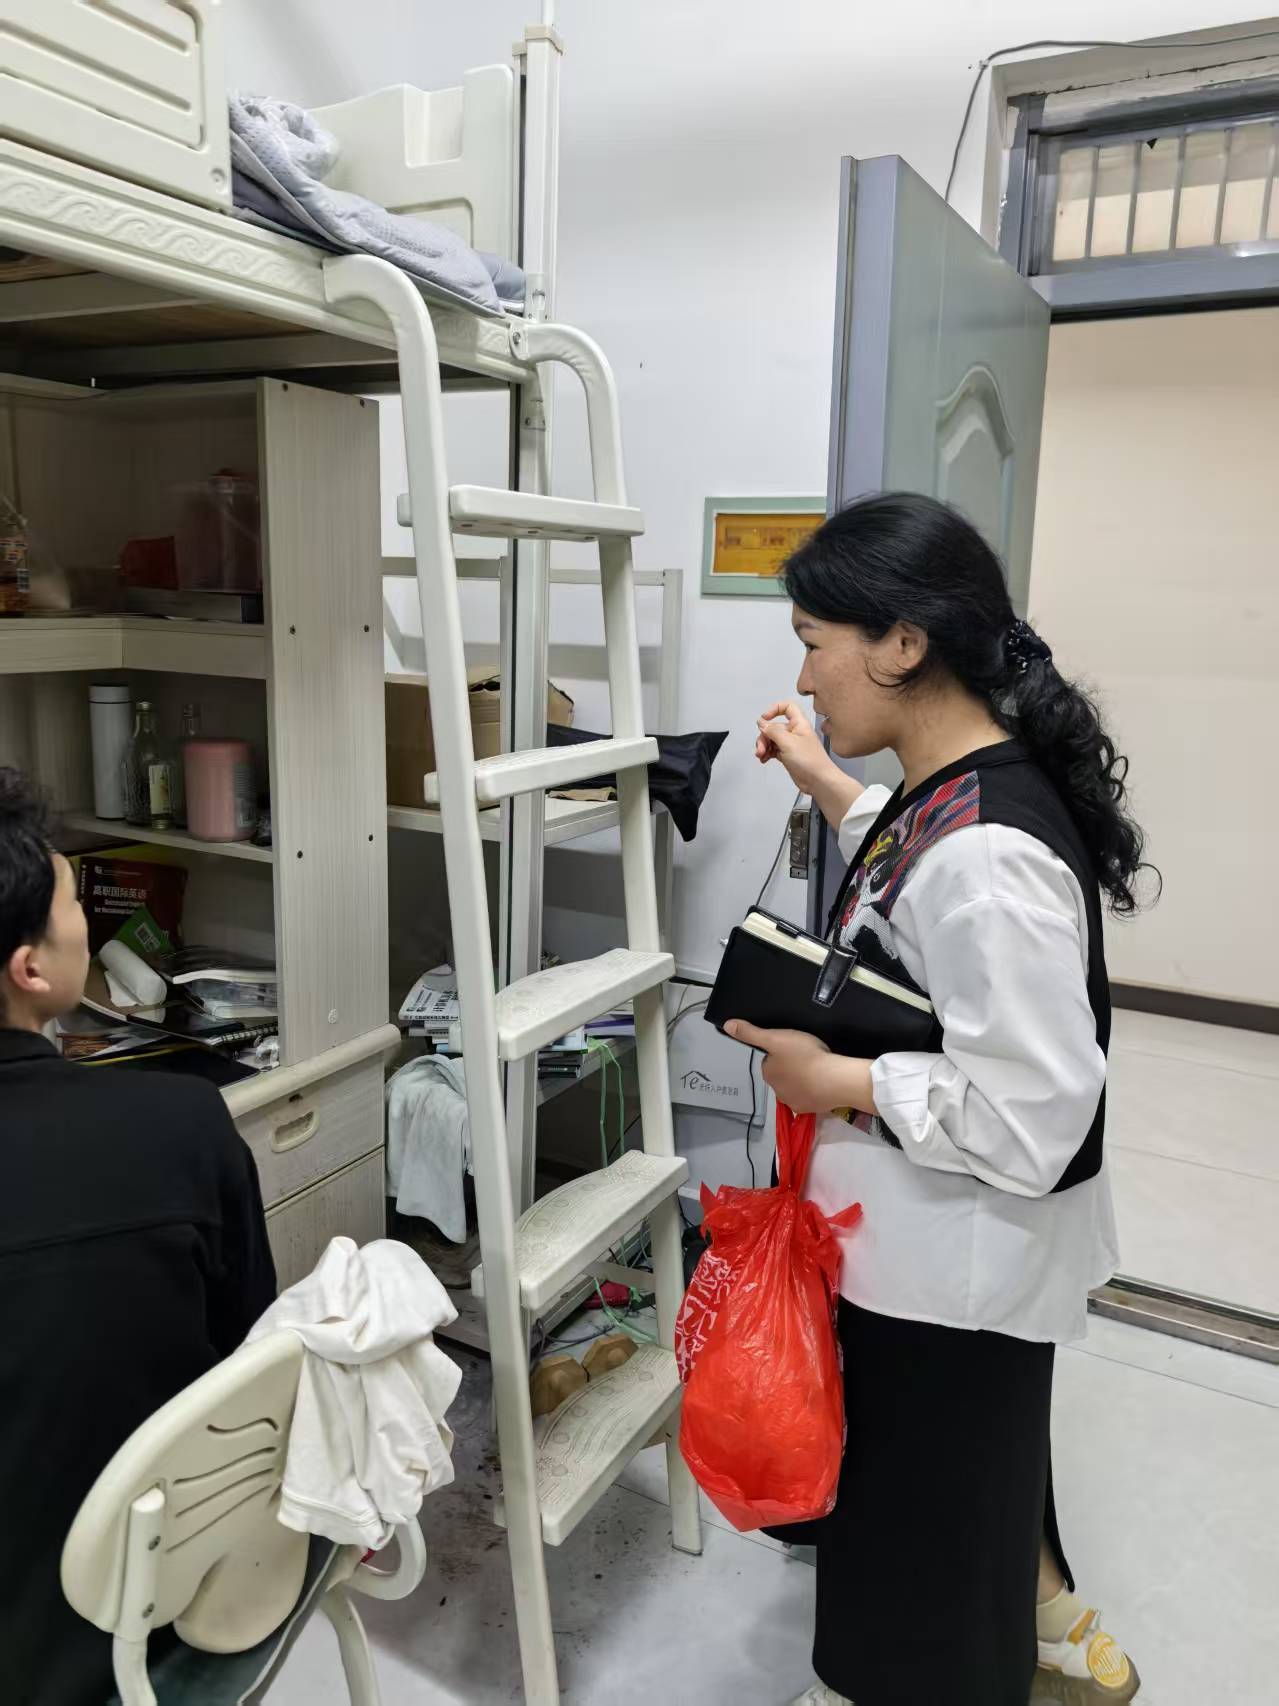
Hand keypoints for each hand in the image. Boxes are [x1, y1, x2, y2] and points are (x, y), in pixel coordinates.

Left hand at [725, 1020, 872, 1115]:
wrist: (835, 1080)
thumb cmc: (804, 1056)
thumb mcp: (776, 1038)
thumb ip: (751, 1033)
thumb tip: (727, 1025)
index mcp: (768, 1073)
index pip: (769, 1061)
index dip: (780, 1051)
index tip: (793, 1046)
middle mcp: (777, 1091)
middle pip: (782, 1074)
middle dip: (791, 1066)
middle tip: (806, 1055)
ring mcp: (795, 1102)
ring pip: (796, 1086)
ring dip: (803, 1078)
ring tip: (816, 1066)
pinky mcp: (811, 1108)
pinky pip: (810, 1097)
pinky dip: (815, 1090)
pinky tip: (823, 1080)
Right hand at [755, 700, 836, 795]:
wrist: (818, 781)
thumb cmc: (811, 762)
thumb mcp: (788, 742)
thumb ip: (773, 731)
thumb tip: (762, 724)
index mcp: (799, 724)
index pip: (787, 707)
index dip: (774, 709)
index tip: (764, 718)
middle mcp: (795, 732)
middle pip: (774, 726)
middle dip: (764, 736)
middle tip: (761, 747)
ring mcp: (791, 744)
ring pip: (772, 739)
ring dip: (764, 746)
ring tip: (762, 755)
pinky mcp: (788, 755)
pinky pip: (773, 750)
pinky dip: (767, 753)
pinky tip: (764, 758)